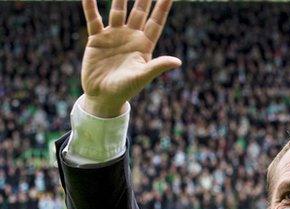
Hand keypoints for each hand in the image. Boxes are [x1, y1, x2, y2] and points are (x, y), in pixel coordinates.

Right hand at [80, 0, 179, 116]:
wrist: (103, 97)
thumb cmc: (125, 90)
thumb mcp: (142, 77)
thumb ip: (158, 66)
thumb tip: (177, 62)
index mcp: (144, 45)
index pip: (156, 21)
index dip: (163, 7)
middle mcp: (131, 36)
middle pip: (139, 11)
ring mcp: (114, 36)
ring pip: (117, 10)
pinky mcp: (97, 39)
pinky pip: (93, 19)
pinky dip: (90, 6)